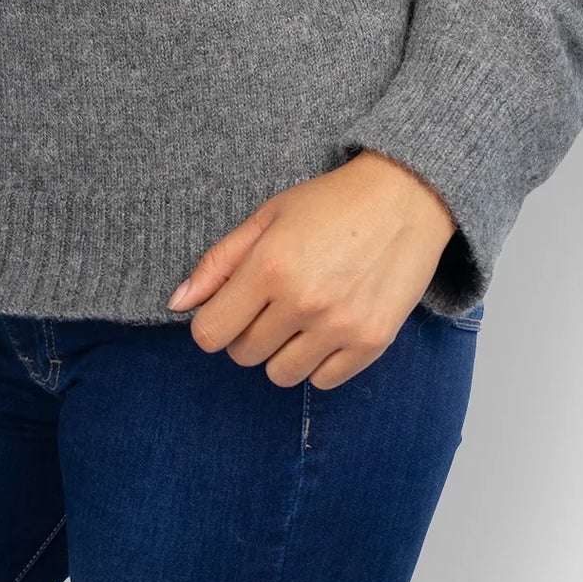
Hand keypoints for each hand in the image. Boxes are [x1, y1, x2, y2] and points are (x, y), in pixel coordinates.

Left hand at [166, 150, 456, 387]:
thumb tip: (177, 304)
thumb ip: (219, 262)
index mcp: (269, 266)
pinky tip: (327, 326)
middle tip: (271, 301)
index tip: (229, 308)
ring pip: (281, 375)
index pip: (210, 334)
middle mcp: (302, 301)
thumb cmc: (330, 203)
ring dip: (281, 351)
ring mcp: (339, 326)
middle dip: (247, 332)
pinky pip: (323, 382)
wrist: (405, 199)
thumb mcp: (267, 217)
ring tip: (300, 315)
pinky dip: (318, 362)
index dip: (212, 323)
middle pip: (243, 355)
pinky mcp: (372, 343)